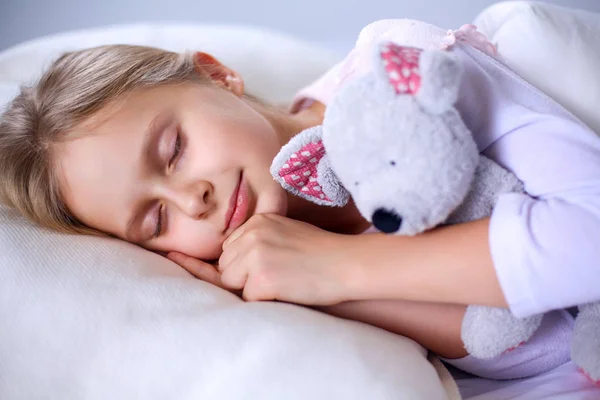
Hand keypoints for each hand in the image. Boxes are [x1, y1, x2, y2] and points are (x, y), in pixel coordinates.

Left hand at [218, 214, 352, 304]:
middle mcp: (251, 234)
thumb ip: (258, 239)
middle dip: (243, 277)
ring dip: (250, 289)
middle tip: (276, 277)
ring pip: (230, 283)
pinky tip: (286, 292)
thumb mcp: (285, 231)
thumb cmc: (322, 252)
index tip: (269, 267)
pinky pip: (247, 299)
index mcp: (256, 221)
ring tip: (280, 283)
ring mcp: (255, 256)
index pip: (229, 249)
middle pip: (226, 266)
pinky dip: (263, 301)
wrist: (347, 264)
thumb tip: (229, 261)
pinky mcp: (261, 279)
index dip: (245, 264)